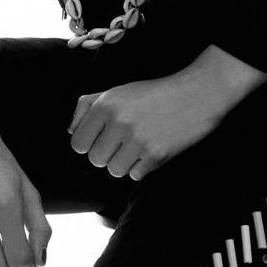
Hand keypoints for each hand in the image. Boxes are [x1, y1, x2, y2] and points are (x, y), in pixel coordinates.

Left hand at [68, 46, 265, 179]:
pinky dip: (141, 168)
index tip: (100, 139)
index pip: (77, 143)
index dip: (88, 144)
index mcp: (105, 105)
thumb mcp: (117, 91)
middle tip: (121, 143)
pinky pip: (135, 175)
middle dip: (105, 155)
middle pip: (95, 160)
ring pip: (113, 170)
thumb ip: (87, 106)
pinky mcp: (156, 154)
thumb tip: (71, 130)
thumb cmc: (153, 93)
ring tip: (135, 147)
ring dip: (123, 163)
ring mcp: (137, 140)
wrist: (195, 94)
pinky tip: (150, 150)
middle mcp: (118, 122)